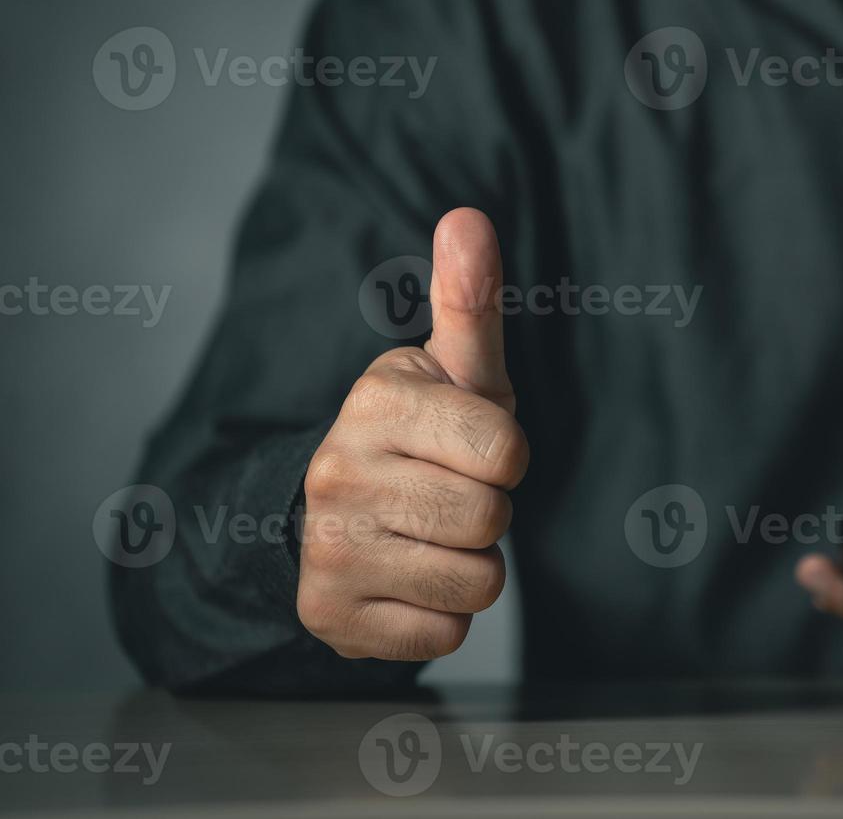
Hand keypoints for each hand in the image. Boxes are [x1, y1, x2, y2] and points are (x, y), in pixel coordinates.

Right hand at [297, 208, 528, 660]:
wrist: (331, 514)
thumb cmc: (421, 433)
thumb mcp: (451, 369)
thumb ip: (468, 300)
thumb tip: (469, 217)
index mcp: (376, 403)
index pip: (506, 451)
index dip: (505, 456)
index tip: (472, 448)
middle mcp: (338, 473)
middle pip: (491, 520)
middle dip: (488, 512)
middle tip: (448, 494)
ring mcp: (327, 549)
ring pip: (475, 583)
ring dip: (470, 566)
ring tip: (429, 535)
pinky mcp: (328, 615)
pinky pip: (444, 635)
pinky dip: (440, 614)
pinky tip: (406, 578)